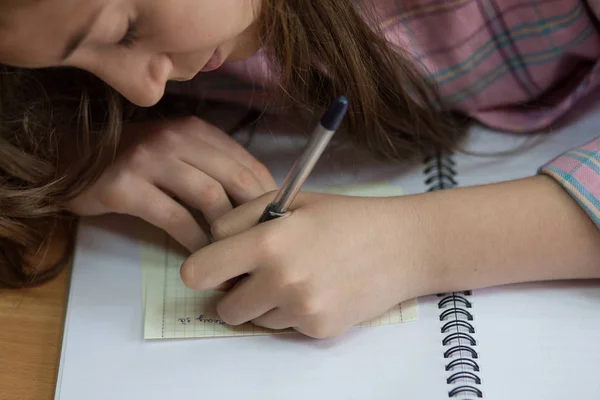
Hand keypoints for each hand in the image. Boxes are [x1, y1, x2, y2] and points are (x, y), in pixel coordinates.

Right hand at [66, 116, 276, 251]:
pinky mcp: (125, 186)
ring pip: (208, 196)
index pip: (247, 163)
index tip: (275, 226)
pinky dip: (193, 240)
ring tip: (234, 255)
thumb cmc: (131, 160)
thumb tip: (255, 203)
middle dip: (254, 217)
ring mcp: (149, 159)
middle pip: (234, 179)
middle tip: (261, 246)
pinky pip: (173, 217)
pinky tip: (201, 255)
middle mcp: (176, 139)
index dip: (267, 198)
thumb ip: (211, 167)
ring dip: (226, 231)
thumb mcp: (177, 151)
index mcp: (196, 130)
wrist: (69, 157)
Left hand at [180, 192, 426, 337]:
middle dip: (233, 291)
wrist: (403, 245)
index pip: (199, 272)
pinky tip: (317, 289)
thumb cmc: (346, 216)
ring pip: (253, 319)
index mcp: (269, 243)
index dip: (203, 266)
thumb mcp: (291, 201)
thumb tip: (212, 245)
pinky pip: (284, 327)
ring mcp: (301, 310)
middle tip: (258, 272)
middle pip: (223, 307)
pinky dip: (291, 312)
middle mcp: (280, 282)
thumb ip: (243, 218)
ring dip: (263, 303)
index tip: (216, 263)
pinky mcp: (319, 330)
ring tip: (295, 276)